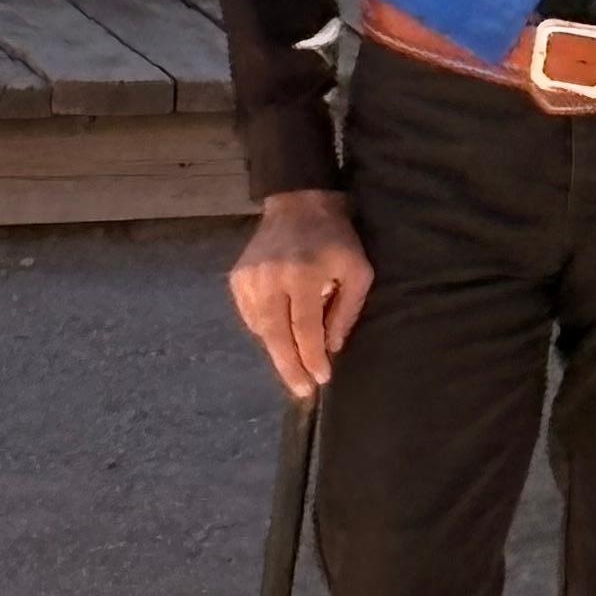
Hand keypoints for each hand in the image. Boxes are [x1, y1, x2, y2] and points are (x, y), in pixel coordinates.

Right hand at [227, 190, 372, 400]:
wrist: (299, 204)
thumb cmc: (336, 239)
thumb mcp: (357, 270)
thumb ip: (346, 310)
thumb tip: (332, 347)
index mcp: (302, 274)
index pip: (304, 328)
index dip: (312, 357)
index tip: (322, 378)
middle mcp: (270, 278)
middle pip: (275, 335)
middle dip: (289, 367)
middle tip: (302, 391)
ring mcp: (249, 278)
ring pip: (260, 328)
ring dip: (278, 350)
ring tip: (295, 365)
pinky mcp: (237, 277)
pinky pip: (250, 315)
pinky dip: (265, 330)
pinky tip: (280, 336)